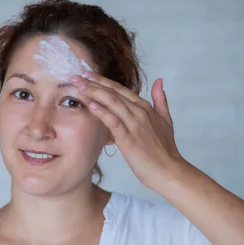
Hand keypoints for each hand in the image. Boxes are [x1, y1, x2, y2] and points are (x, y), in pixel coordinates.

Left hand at [71, 72, 187, 190]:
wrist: (169, 170)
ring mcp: (134, 125)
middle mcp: (139, 112)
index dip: (102, 80)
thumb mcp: (166, 120)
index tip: (87, 74)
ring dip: (93, 93)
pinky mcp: (129, 139)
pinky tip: (91, 105)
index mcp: (145, 107)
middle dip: (93, 83)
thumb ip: (160, 100)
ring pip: (111, 103)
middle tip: (74, 76)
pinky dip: (102, 112)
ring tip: (78, 86)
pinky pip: (113, 122)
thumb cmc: (165, 149)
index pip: (120, 89)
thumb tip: (159, 81)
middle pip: (113, 93)